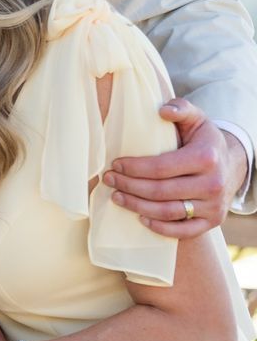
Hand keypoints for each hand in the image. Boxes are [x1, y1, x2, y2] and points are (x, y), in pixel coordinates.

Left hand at [105, 99, 239, 236]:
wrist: (231, 165)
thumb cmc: (203, 141)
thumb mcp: (196, 119)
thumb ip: (180, 108)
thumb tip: (162, 110)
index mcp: (206, 158)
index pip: (160, 167)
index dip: (133, 168)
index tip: (115, 164)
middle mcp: (213, 184)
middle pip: (159, 191)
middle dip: (128, 186)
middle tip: (109, 180)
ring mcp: (214, 205)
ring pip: (167, 212)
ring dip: (136, 206)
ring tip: (116, 197)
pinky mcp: (213, 221)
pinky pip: (183, 231)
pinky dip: (159, 227)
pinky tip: (141, 217)